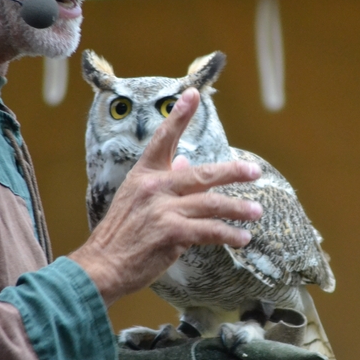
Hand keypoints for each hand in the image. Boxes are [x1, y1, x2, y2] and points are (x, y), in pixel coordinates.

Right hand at [69, 88, 262, 305]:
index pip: (163, 139)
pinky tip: (242, 237)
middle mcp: (154, 188)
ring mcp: (163, 210)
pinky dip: (229, 235)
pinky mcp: (171, 234)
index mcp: (144, 175)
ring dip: (238, 208)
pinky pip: (209, 231)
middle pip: (202, 173)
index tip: (193, 94)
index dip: (179, 116)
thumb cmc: (121, 233)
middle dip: (232, 172)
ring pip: (211, 203)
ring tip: (256, 212)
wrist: (103, 265)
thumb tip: (186, 161)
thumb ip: (164, 179)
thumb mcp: (135, 198)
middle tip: (254, 171)